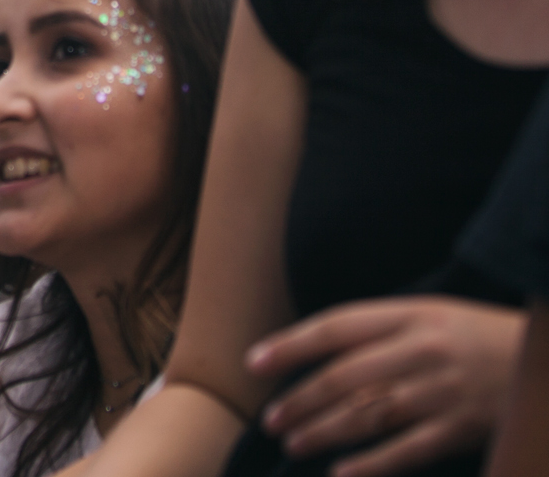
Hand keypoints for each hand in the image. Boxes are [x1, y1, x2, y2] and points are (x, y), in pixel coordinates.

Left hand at [249, 297, 525, 476]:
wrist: (548, 358)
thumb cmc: (483, 338)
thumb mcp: (435, 315)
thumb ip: (384, 331)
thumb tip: (321, 355)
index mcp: (413, 315)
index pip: (336, 327)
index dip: (291, 345)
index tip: (256, 363)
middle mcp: (424, 350)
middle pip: (345, 377)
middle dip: (300, 400)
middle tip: (271, 420)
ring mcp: (444, 390)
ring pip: (368, 414)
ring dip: (323, 431)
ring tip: (293, 443)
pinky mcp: (464, 427)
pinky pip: (408, 450)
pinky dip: (371, 464)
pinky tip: (341, 473)